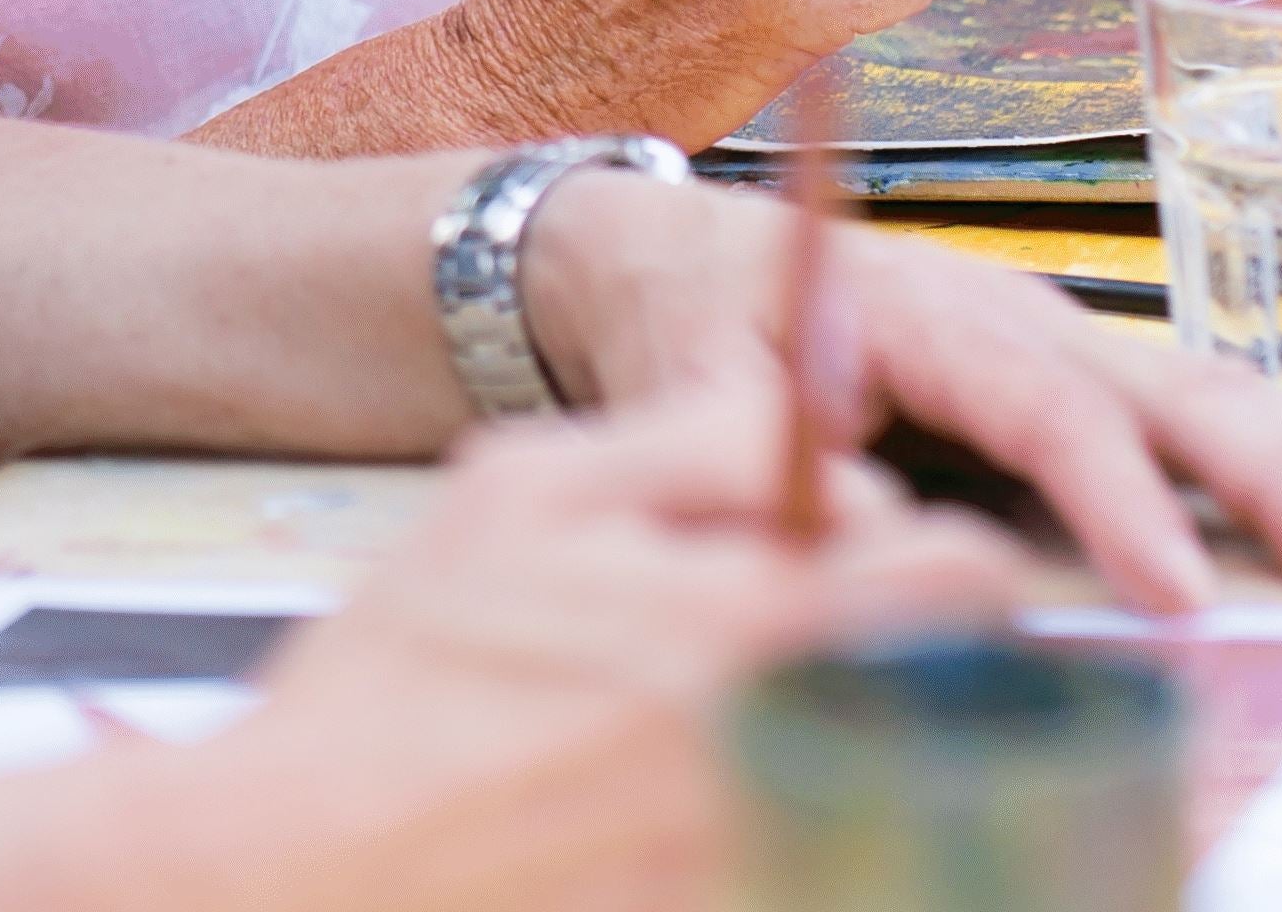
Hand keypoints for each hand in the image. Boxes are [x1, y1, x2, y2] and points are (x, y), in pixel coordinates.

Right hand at [186, 393, 1025, 911]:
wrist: (314, 865)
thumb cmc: (405, 680)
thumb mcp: (522, 489)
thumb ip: (693, 436)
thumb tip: (814, 418)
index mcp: (759, 620)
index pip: (968, 571)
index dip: (919, 545)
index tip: (862, 558)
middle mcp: (802, 749)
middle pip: (960, 684)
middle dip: (899, 648)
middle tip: (794, 649)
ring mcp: (784, 851)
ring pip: (912, 779)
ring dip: (852, 745)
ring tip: (726, 741)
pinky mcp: (747, 909)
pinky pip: (842, 859)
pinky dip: (802, 829)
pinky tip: (684, 817)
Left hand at [526, 188, 1281, 611]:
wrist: (674, 257)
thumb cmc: (688, 327)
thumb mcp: (689, 392)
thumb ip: (765, 452)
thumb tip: (868, 528)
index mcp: (920, 315)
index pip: (1039, 408)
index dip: (1114, 498)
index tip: (1176, 592)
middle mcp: (1015, 317)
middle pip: (1161, 386)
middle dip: (1270, 472)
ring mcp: (1060, 341)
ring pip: (1207, 388)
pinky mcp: (1080, 377)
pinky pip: (1201, 409)